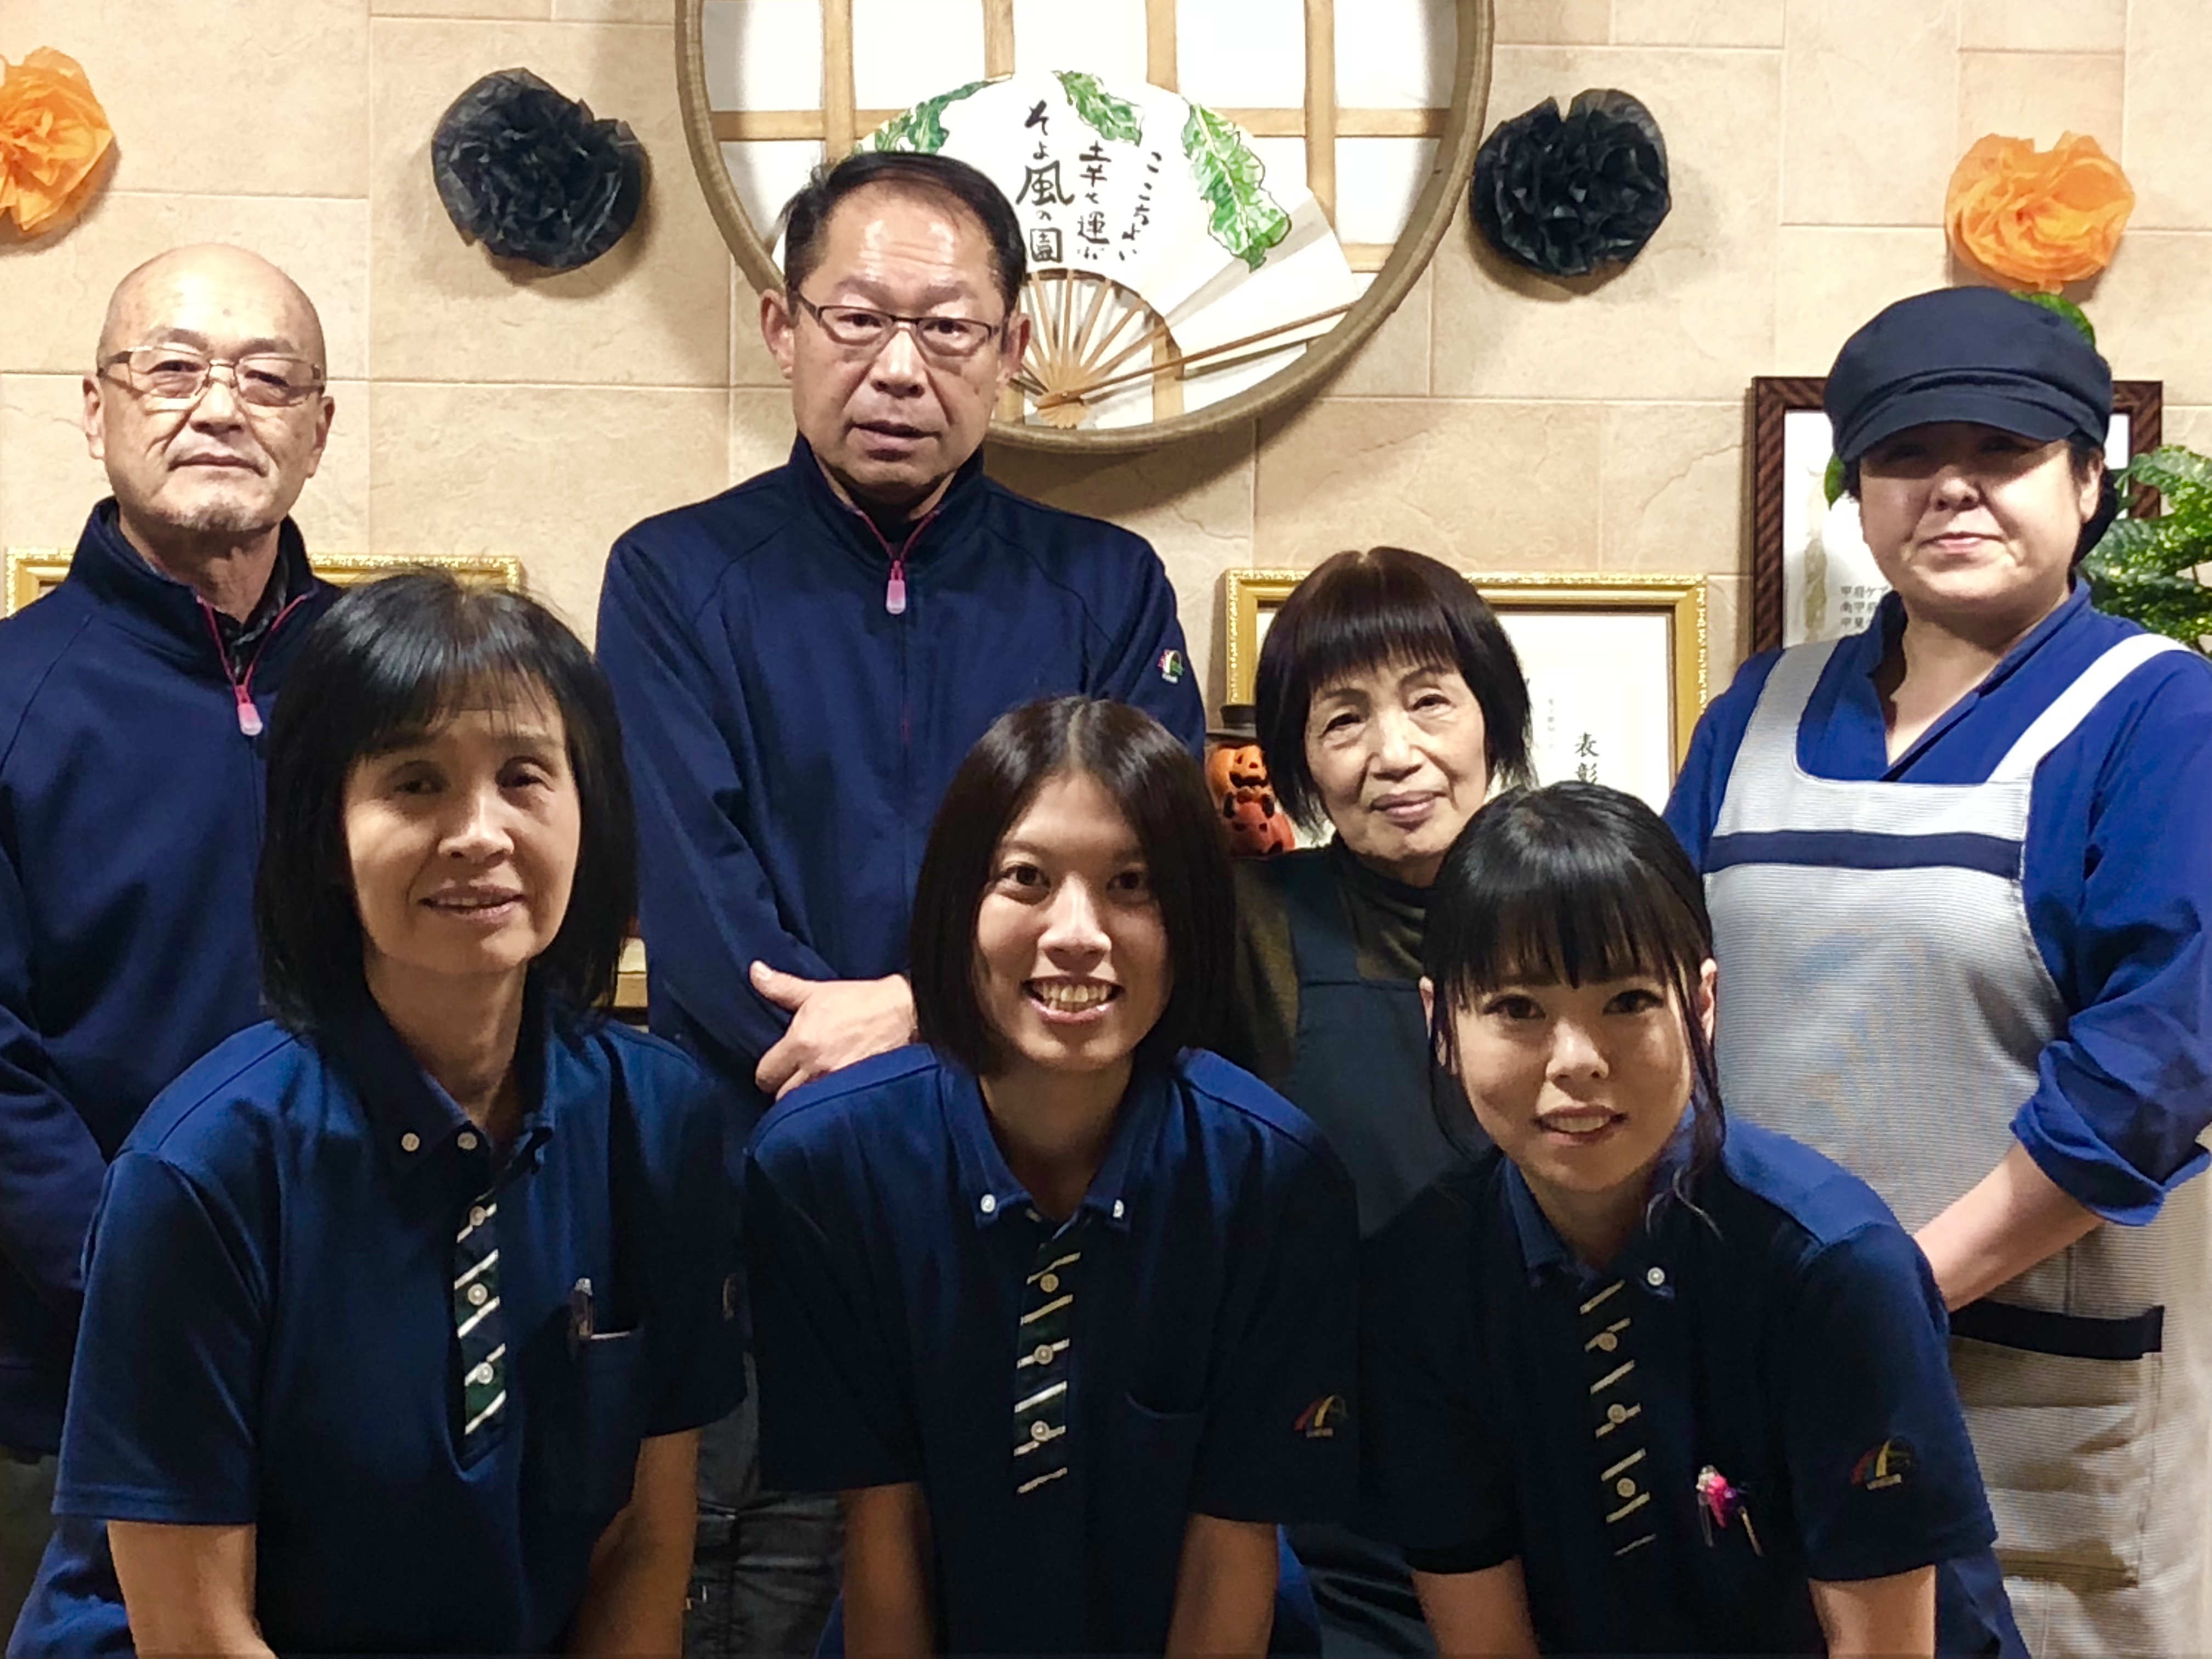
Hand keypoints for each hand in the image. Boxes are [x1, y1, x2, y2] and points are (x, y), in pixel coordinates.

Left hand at [751, 965, 916, 1099]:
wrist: (903, 1011)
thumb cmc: (860, 1000)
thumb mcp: (817, 991)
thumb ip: (781, 986)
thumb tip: (754, 971)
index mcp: (801, 1042)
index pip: (765, 1074)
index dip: (769, 1072)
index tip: (779, 1067)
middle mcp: (816, 1066)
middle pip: (782, 1095)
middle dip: (785, 1087)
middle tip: (795, 1077)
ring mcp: (837, 1082)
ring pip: (805, 1106)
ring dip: (805, 1098)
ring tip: (812, 1087)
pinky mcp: (856, 1091)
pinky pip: (830, 1109)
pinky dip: (826, 1105)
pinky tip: (830, 1096)